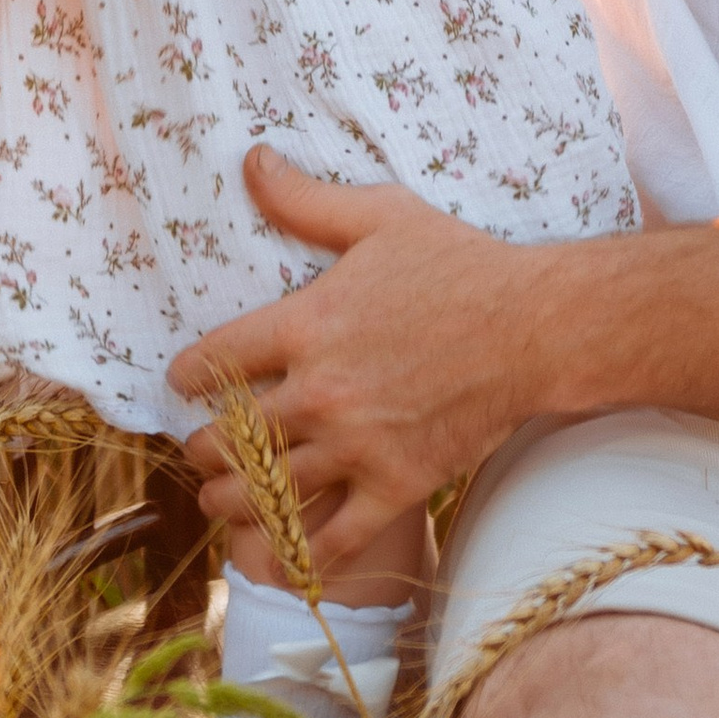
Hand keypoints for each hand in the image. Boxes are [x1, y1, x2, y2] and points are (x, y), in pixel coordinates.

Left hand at [170, 147, 554, 577]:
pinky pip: (336, 536)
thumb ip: (306, 200)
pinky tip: (278, 556)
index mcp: (307, 324)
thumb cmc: (460, 264)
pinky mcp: (398, 482)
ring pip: (269, 490)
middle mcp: (321, 391)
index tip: (182, 382)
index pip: (215, 360)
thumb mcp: (380, 216)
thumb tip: (250, 161)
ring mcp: (358, 443)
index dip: (188, 375)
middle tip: (197, 452)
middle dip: (203, 448)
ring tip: (218, 501)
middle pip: (231, 436)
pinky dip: (302, 553)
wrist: (536, 327)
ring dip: (232, 501)